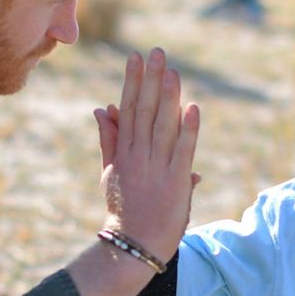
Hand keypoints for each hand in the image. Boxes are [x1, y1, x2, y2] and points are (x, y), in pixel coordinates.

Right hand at [94, 49, 199, 259]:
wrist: (133, 244)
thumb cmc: (123, 209)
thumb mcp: (110, 171)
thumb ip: (108, 139)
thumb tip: (102, 108)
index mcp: (124, 151)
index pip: (128, 108)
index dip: (133, 81)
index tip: (135, 57)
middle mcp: (139, 155)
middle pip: (145, 110)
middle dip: (150, 79)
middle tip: (156, 52)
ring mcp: (157, 166)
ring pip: (163, 124)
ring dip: (168, 96)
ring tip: (172, 70)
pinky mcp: (175, 180)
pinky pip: (183, 148)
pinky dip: (188, 128)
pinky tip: (192, 106)